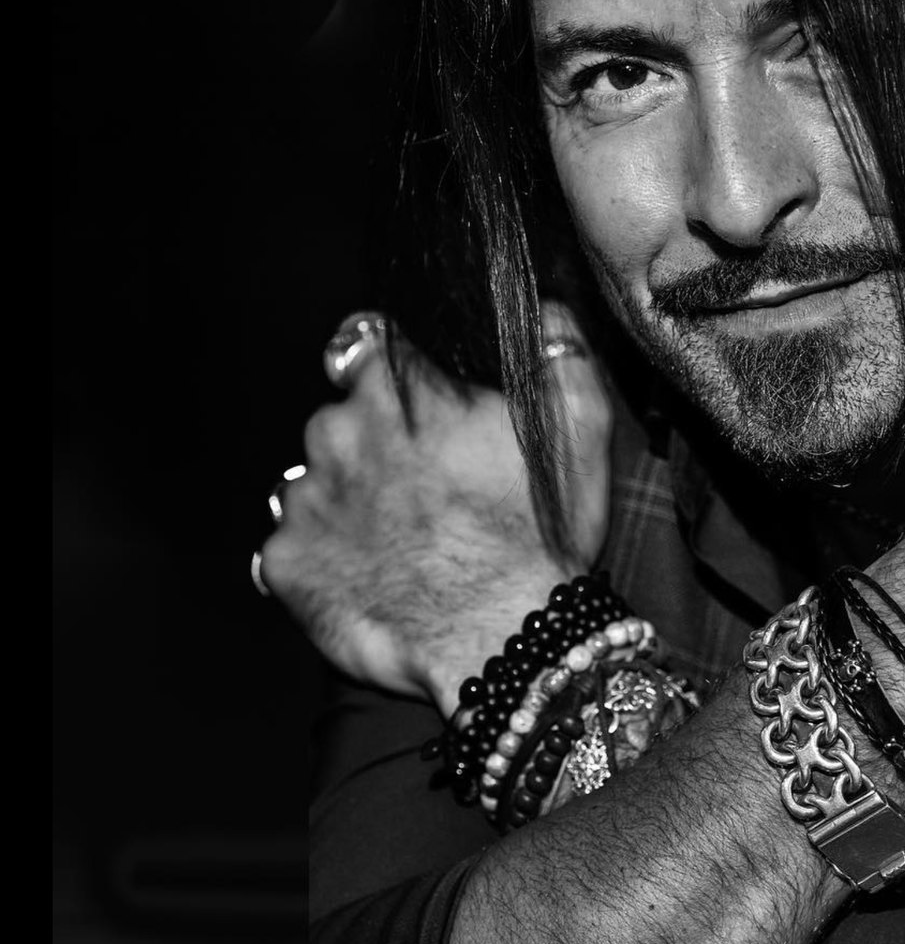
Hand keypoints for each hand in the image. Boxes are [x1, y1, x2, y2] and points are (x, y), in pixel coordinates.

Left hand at [261, 303, 612, 716]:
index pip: (369, 342)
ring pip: (314, 479)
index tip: (419, 400)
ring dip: (346, 497)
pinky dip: (324, 556)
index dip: (396, 370)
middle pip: (340, 415)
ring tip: (399, 535)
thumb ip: (556, 343)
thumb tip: (538, 306)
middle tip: (425, 484)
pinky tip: (372, 573)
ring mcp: (303, 498)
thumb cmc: (542, 528)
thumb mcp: (580, 420)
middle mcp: (335, 430)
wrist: (503, 637)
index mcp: (398, 386)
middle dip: (372, 439)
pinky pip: (294, 545)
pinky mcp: (285, 562)